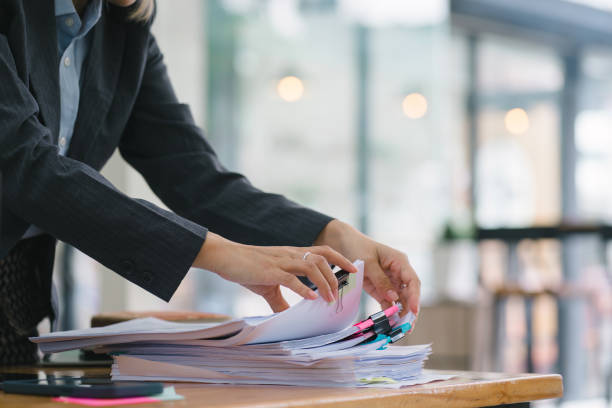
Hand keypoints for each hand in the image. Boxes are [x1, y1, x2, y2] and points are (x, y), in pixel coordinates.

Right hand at [193, 232, 357, 311]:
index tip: (354, 268)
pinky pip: (291, 279)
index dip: (340, 258)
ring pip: (311, 267)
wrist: (226, 257)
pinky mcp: (270, 271)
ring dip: (324, 283)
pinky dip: (304, 289)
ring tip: (330, 299)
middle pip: (322, 258)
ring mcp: (281, 261)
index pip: (322, 251)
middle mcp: (290, 254)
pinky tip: (311, 298)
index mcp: (292, 254)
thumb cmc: (247, 268)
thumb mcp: (268, 284)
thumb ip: (280, 301)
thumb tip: (288, 318)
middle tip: (341, 292)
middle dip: (336, 275)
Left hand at [314, 220, 420, 317]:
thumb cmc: (358, 247)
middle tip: (408, 327)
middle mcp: (398, 272)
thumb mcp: (368, 262)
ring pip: (400, 300)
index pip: (412, 281)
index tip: (414, 311)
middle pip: (409, 293)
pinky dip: (389, 313)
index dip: (415, 297)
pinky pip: (388, 302)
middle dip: (410, 310)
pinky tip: (390, 324)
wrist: (344, 243)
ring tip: (400, 330)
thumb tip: (394, 298)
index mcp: (400, 262)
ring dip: (401, 315)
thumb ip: (381, 280)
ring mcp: (390, 281)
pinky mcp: (381, 288)